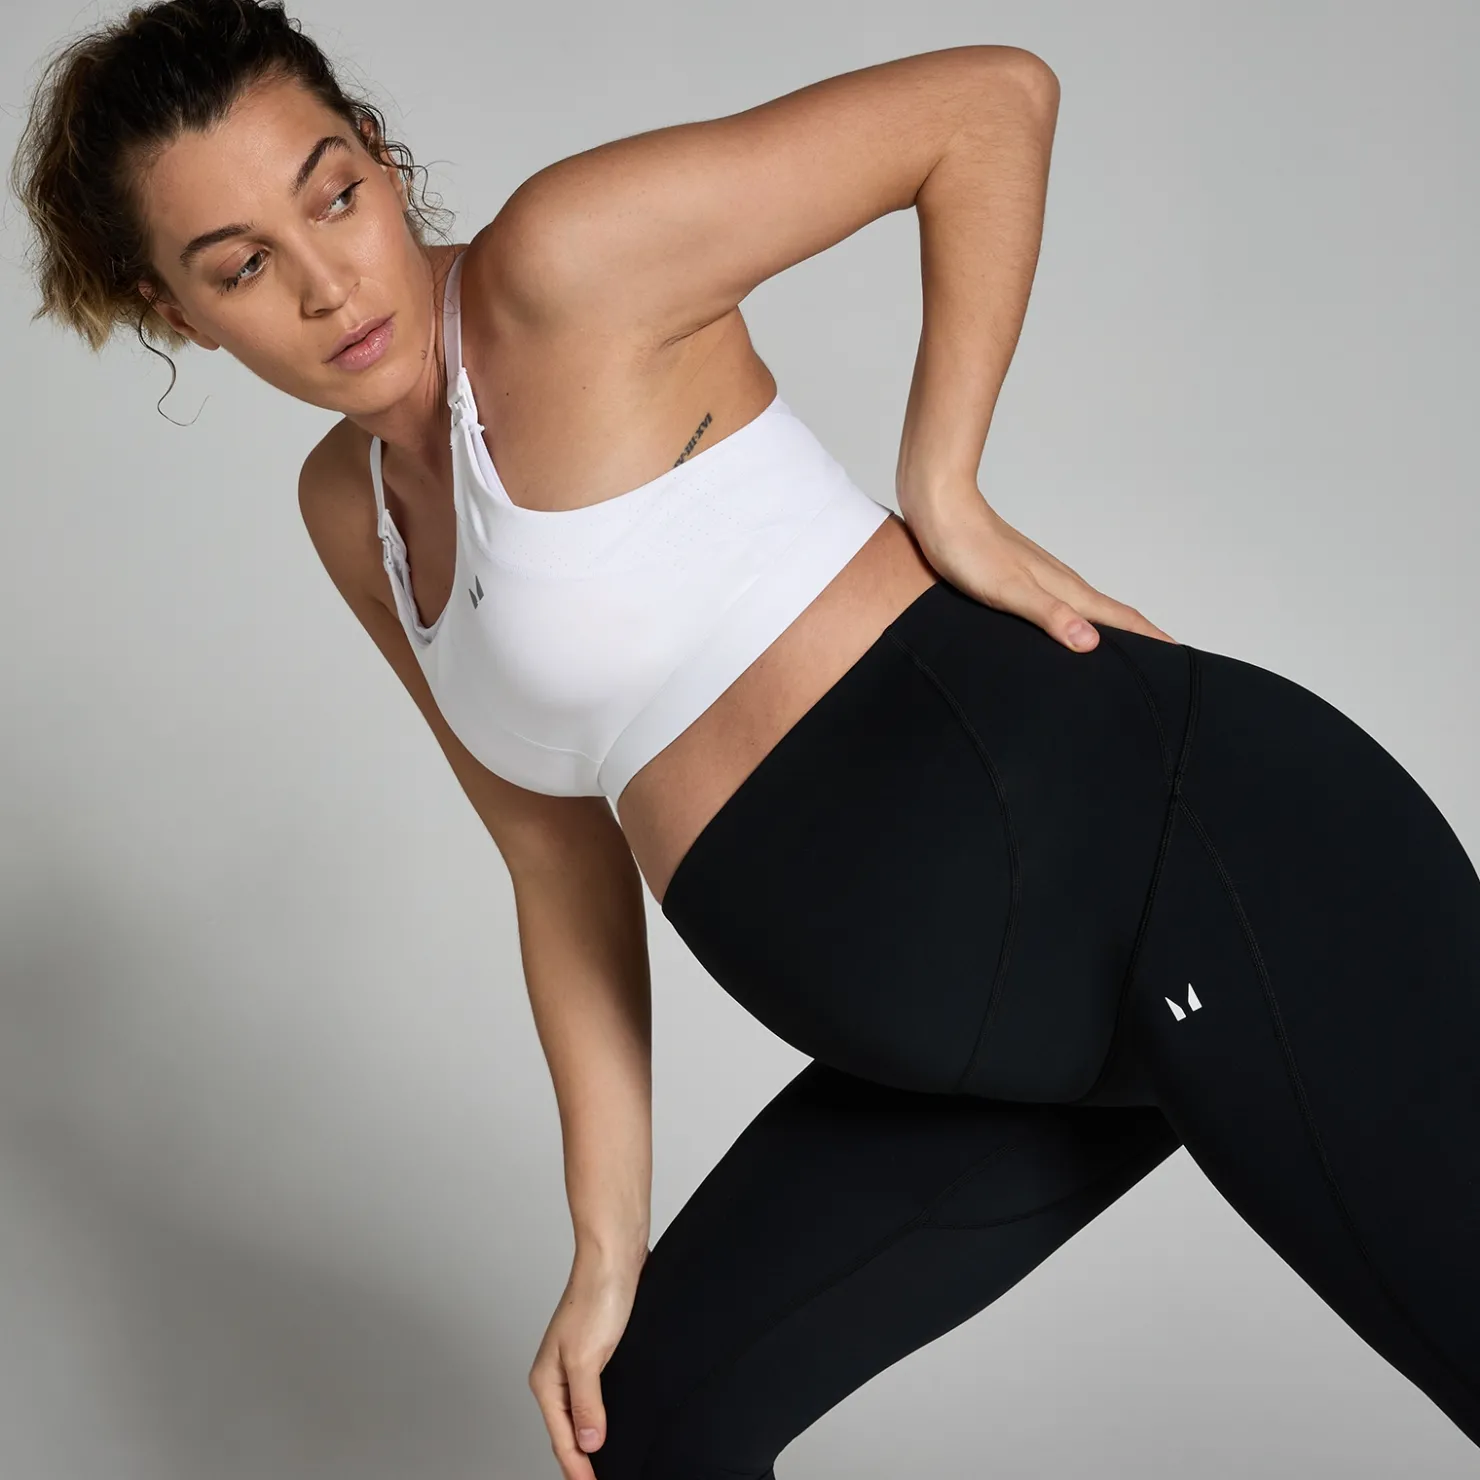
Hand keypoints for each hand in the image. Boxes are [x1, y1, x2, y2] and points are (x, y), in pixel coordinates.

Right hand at [529, 1248, 646, 1478]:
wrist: (615, 1256)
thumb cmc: (597, 1295)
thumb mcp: (588, 1356)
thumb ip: (587, 1402)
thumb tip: (589, 1443)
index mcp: (547, 1379)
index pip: (561, 1438)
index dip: (578, 1468)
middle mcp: (557, 1374)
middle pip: (567, 1430)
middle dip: (580, 1460)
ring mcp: (577, 1362)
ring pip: (582, 1413)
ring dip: (591, 1439)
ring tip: (603, 1464)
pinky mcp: (598, 1351)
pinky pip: (597, 1395)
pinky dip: (602, 1414)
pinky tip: (613, 1422)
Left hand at [900, 491, 1176, 650]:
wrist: (940, 508)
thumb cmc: (967, 550)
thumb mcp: (1008, 590)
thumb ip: (1049, 615)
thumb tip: (1092, 642)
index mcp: (1064, 588)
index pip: (1120, 617)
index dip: (1151, 639)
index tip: (1179, 656)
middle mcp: (1059, 581)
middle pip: (1111, 613)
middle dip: (1140, 637)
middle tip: (1163, 660)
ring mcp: (1040, 576)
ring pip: (1087, 608)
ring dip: (1110, 629)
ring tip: (1123, 650)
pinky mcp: (1019, 575)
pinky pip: (1061, 604)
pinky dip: (1076, 620)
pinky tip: (1064, 628)